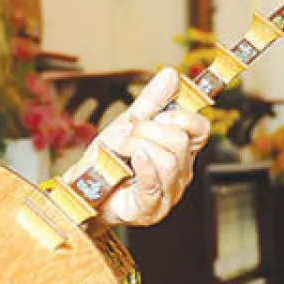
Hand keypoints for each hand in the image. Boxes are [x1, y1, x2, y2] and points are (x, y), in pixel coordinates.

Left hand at [86, 68, 210, 226]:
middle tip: (125, 133)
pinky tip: (133, 158)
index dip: (180, 116)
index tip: (156, 116)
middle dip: (147, 130)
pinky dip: (144, 167)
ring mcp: (168, 194)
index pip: (200, 129)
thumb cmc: (109, 160)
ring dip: (137, 146)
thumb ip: (151, 101)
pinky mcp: (150, 210)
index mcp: (180, 152)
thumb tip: (171, 74)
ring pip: (169, 161)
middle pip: (180, 142)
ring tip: (118, 148)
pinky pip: (154, 185)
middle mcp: (180, 174)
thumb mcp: (129, 124)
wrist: (83, 190)